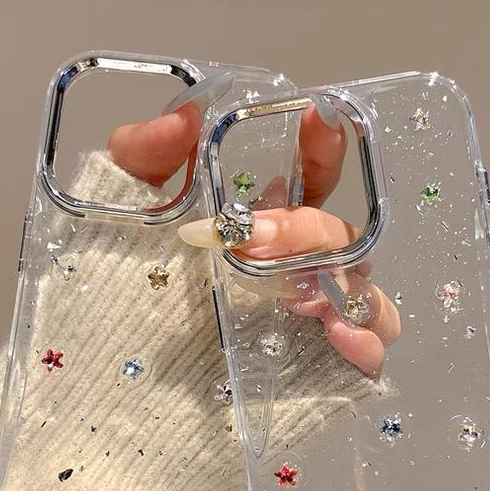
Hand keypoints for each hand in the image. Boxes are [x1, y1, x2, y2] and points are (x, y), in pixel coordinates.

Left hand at [106, 79, 400, 377]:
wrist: (118, 373)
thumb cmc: (126, 289)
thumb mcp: (124, 213)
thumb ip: (144, 156)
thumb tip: (184, 118)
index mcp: (265, 227)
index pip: (314, 179)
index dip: (324, 147)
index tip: (317, 117)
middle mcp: (299, 270)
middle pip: (338, 238)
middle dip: (302, 231)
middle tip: (247, 242)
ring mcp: (314, 321)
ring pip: (366, 292)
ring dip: (341, 284)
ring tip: (295, 297)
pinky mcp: (320, 371)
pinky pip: (371, 354)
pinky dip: (367, 342)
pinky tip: (338, 334)